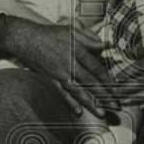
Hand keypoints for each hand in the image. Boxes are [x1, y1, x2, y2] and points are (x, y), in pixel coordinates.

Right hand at [0, 17, 117, 116]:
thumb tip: (106, 45)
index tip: (117, 88)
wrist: (26, 38)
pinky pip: (62, 92)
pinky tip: (78, 112)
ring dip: (90, 103)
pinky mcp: (51, 78)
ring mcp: (59, 72)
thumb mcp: (72, 30)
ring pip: (78, 90)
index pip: (96, 67)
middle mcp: (69, 62)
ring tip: (102, 113)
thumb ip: (90, 39)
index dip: (107, 79)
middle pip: (90, 81)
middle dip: (104, 95)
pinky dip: (70, 102)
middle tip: (116, 105)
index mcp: (77, 49)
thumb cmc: (50, 34)